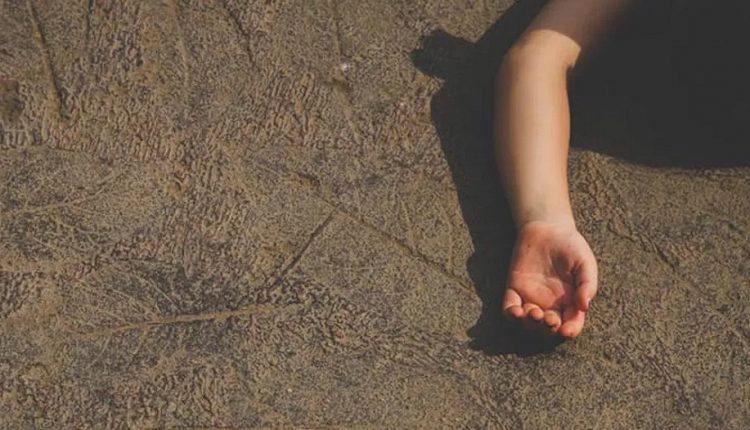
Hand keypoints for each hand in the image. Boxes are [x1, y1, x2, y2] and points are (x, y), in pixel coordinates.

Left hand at [503, 221, 597, 337]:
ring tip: (534, 313)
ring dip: (530, 324)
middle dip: (547, 329)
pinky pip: (509, 308)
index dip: (569, 330)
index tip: (566, 329)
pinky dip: (511, 314)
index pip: (571, 324)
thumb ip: (587, 284)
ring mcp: (531, 298)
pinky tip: (516, 311)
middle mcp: (551, 305)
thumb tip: (584, 307)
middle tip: (549, 318)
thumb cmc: (571, 246)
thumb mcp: (585, 262)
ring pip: (528, 323)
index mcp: (571, 302)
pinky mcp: (515, 290)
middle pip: (548, 329)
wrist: (547, 229)